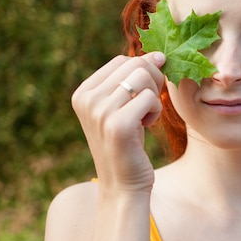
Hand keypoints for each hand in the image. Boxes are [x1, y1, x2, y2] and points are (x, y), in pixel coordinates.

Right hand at [71, 53, 165, 193]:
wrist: (123, 185)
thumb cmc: (128, 144)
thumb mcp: (123, 108)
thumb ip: (132, 80)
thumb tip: (157, 55)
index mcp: (83, 92)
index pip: (122, 60)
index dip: (142, 72)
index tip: (144, 95)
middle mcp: (86, 99)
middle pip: (134, 64)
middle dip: (152, 81)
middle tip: (150, 105)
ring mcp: (99, 112)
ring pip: (143, 78)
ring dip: (154, 96)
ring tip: (146, 117)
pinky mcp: (118, 125)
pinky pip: (150, 98)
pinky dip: (155, 111)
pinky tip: (147, 126)